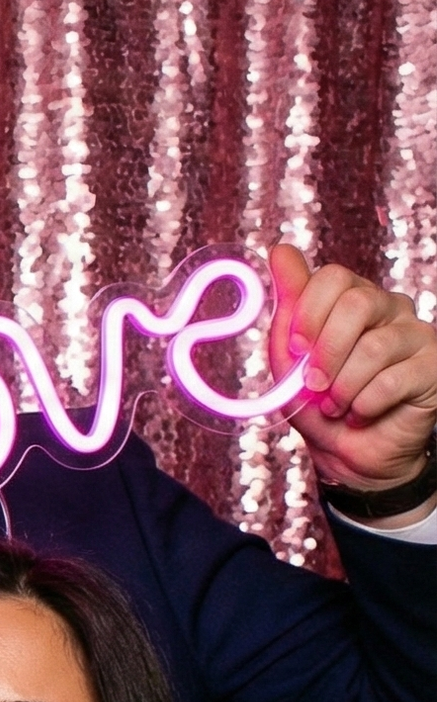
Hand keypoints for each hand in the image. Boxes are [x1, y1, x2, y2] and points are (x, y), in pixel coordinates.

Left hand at [268, 244, 436, 498]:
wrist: (347, 452)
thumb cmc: (318, 400)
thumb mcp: (291, 355)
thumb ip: (289, 304)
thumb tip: (280, 249)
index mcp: (353, 299)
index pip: (334, 277)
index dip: (308, 314)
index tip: (295, 349)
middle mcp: (391, 309)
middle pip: (357, 303)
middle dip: (325, 352)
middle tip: (314, 384)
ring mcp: (418, 335)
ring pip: (374, 347)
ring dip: (343, 387)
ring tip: (337, 406)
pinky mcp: (435, 367)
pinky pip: (393, 380)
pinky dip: (365, 405)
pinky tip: (363, 413)